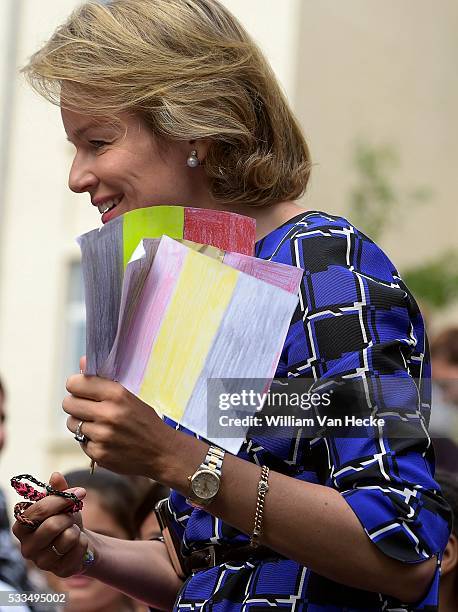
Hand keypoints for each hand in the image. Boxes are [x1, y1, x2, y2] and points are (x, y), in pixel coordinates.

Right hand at [12, 472, 89, 576]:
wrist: (79, 540)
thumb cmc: (65, 518)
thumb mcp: (62, 502)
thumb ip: (57, 490)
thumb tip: (55, 475)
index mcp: (21, 527)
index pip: (39, 510)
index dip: (61, 499)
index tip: (80, 492)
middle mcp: (27, 547)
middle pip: (53, 525)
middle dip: (69, 516)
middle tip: (72, 516)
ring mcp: (42, 563)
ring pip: (68, 538)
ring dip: (76, 530)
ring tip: (73, 531)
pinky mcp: (59, 572)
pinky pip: (78, 550)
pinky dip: (83, 543)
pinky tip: (78, 544)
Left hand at [63, 357, 176, 477]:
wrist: (161, 451)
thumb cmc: (146, 421)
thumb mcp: (130, 395)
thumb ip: (103, 380)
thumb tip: (82, 361)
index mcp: (117, 394)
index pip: (75, 383)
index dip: (76, 386)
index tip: (82, 389)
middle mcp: (108, 414)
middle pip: (68, 403)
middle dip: (75, 404)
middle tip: (87, 407)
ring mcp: (102, 435)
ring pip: (72, 423)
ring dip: (81, 423)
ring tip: (98, 424)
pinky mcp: (98, 454)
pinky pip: (80, 442)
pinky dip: (89, 440)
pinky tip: (104, 439)